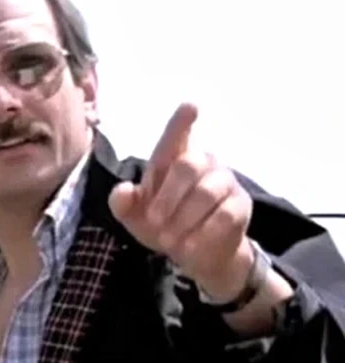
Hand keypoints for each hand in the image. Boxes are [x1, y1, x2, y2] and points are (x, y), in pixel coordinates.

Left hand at [108, 103, 254, 300]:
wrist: (196, 255)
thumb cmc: (163, 225)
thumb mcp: (135, 218)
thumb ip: (122, 203)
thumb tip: (122, 191)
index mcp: (173, 160)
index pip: (177, 136)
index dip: (181, 122)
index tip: (190, 106)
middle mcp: (202, 163)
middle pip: (188, 165)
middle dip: (168, 196)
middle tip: (154, 221)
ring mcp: (225, 182)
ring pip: (207, 192)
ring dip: (184, 218)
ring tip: (169, 240)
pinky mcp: (240, 206)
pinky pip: (224, 215)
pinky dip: (203, 233)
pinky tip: (189, 246)